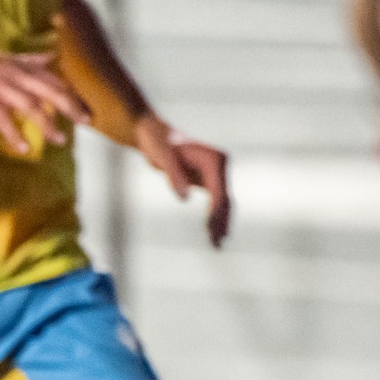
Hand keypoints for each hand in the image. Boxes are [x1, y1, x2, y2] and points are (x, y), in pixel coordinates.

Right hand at [0, 51, 90, 156]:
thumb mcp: (6, 60)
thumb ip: (30, 60)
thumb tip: (51, 56)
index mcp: (22, 67)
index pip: (55, 81)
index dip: (73, 95)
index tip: (87, 110)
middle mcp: (16, 75)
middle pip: (49, 91)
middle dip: (70, 107)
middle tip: (85, 122)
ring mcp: (0, 87)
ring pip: (31, 106)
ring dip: (47, 125)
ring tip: (60, 140)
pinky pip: (4, 120)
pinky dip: (15, 135)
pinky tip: (25, 148)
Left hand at [135, 116, 231, 247]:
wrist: (154, 134)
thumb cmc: (157, 143)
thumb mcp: (162, 157)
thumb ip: (173, 175)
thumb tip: (184, 197)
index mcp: (214, 160)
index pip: (218, 192)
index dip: (215, 213)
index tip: (210, 230)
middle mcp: (220, 165)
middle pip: (225, 200)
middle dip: (221, 222)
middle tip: (217, 245)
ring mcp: (217, 173)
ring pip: (223, 203)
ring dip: (220, 223)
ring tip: (217, 245)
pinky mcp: (209, 180)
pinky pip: (216, 201)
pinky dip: (214, 217)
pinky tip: (213, 232)